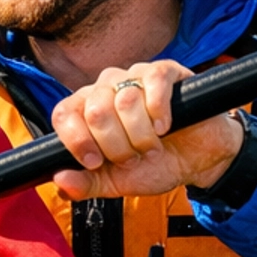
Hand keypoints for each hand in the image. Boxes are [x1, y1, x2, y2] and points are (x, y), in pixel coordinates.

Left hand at [51, 60, 243, 200]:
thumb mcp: (115, 183)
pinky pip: (153, 82)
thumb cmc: (154, 165)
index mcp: (87, 110)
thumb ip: (85, 184)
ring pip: (125, 101)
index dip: (77, 140)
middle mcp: (106, 88)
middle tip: (133, 157)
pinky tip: (166, 127)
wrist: (196, 162)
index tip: (95, 162)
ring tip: (153, 146)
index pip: (64, 114)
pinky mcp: (165, 72)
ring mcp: (135, 76)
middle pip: (96, 111)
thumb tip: (60, 181)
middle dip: (117, 146)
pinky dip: (159, 112)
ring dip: (142, 136)